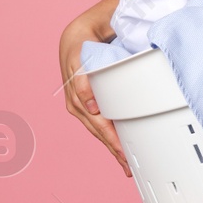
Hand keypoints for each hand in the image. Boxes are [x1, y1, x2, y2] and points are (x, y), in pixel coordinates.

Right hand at [58, 18, 130, 176]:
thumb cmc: (86, 46)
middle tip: (127, 163)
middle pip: (98, 129)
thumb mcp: (87, 55)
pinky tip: (117, 148)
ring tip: (124, 163)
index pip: (97, 119)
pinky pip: (96, 125)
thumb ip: (87, 79)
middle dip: (113, 147)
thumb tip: (91, 106)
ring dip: (111, 146)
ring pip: (97, 130)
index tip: (120, 147)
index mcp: (80, 91)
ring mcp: (78, 105)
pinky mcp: (82, 107)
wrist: (75, 39)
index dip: (110, 135)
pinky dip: (107, 138)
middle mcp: (77, 102)